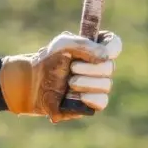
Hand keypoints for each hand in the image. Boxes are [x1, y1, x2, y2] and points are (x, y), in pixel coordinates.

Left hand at [0, 31, 122, 122]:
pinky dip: (90, 98)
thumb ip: (83, 45)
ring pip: (106, 85)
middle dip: (90, 68)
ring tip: (69, 82)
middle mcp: (101, 67)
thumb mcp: (62, 44)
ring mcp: (98, 86)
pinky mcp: (92, 103)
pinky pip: (102, 102)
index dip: (110, 48)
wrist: (33, 83)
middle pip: (110, 67)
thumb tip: (105, 57)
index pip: (115, 45)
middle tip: (72, 68)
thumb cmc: (48, 61)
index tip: (100, 51)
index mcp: (96, 49)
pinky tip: (75, 95)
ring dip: (85, 82)